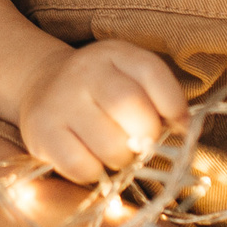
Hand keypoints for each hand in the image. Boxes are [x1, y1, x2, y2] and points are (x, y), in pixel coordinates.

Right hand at [15, 41, 188, 184]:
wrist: (42, 87)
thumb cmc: (100, 93)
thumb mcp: (130, 78)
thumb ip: (160, 98)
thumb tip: (186, 131)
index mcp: (114, 54)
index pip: (152, 73)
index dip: (173, 105)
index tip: (177, 125)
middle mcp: (84, 70)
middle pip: (132, 110)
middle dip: (146, 138)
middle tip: (140, 144)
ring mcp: (60, 100)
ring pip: (111, 146)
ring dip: (121, 160)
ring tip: (113, 151)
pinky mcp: (40, 131)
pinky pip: (82, 166)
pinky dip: (94, 173)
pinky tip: (90, 160)